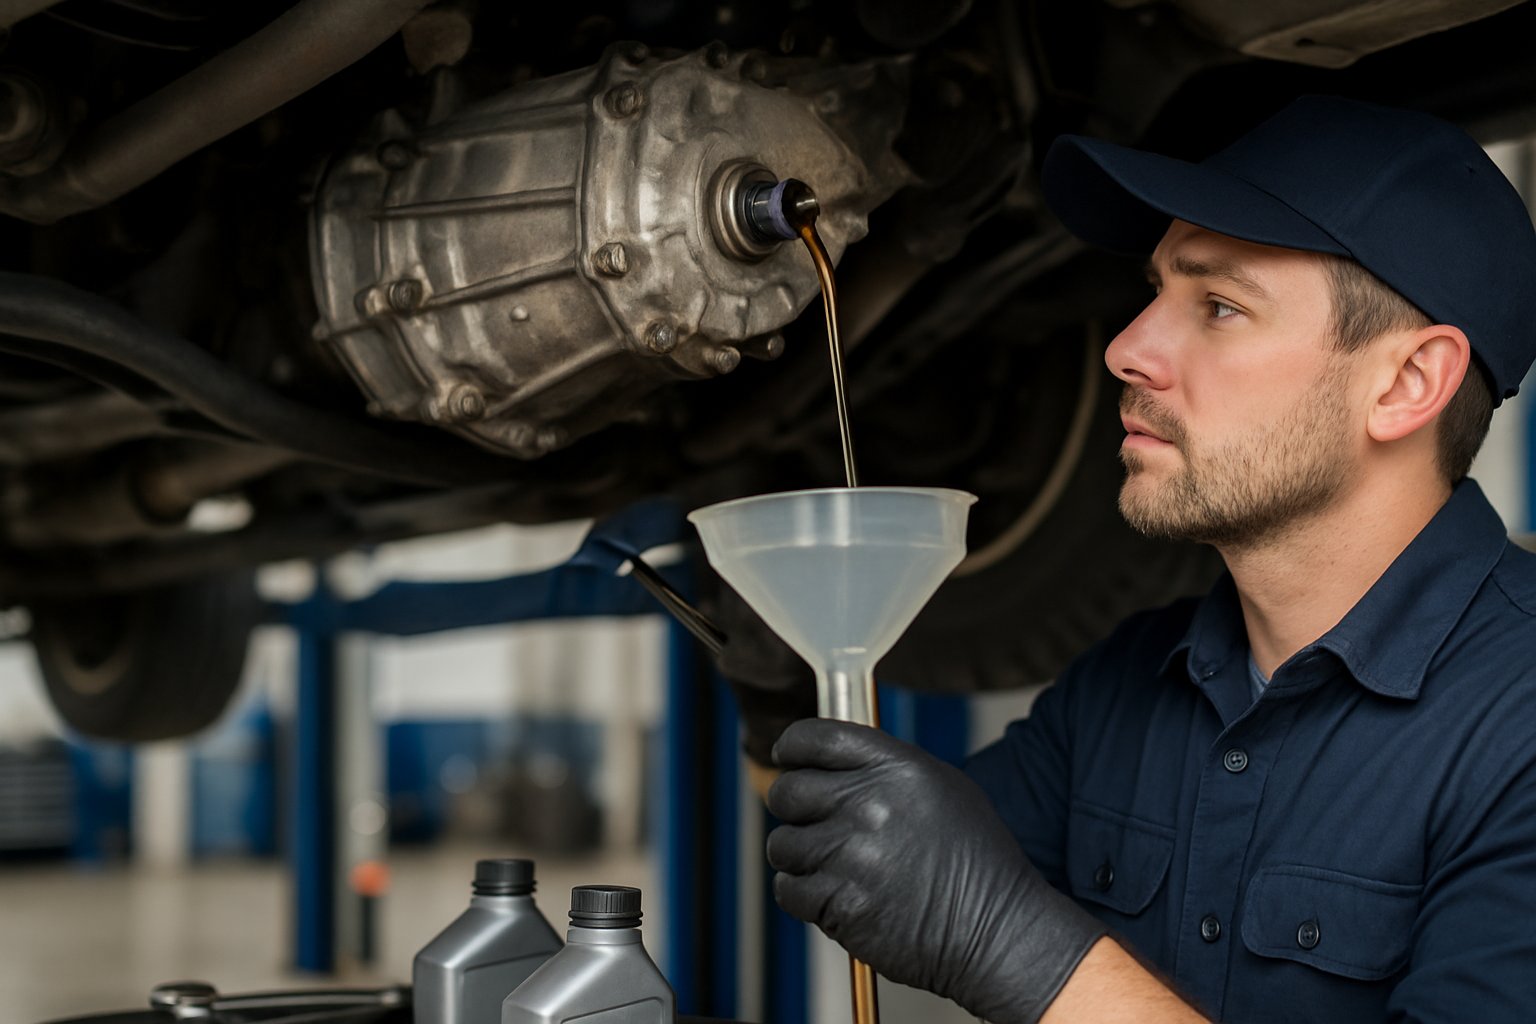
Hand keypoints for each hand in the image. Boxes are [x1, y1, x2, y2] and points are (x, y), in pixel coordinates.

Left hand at [766, 718, 1104, 1023]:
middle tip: (811, 825)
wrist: (997, 932)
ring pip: (782, 845)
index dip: (792, 747)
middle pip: (787, 791)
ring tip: (835, 869)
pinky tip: (836, 897)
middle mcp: (870, 804)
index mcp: (898, 768)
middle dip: (792, 809)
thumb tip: (834, 765)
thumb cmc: (976, 863)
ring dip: (800, 858)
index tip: (788, 759)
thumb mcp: (944, 789)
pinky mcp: (841, 903)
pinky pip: (790, 890)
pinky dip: (804, 897)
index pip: (816, 737)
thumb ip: (887, 771)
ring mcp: (853, 855)